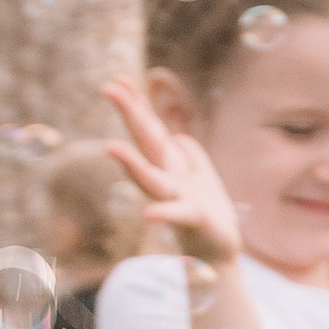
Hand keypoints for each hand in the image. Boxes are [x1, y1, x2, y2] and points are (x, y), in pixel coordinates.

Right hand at [102, 76, 242, 265]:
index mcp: (171, 164)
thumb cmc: (206, 211)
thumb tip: (177, 136)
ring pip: (152, 179)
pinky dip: (164, 214)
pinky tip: (149, 215)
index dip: (136, 104)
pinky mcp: (194, 219)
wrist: (220, 249)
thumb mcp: (198, 174)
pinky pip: (178, 215)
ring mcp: (178, 198)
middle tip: (108, 88)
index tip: (117, 78)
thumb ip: (185, 153)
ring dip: (132, 164)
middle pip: (147, 142)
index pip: (150, 129)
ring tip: (111, 148)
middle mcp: (168, 178)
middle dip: (131, 115)